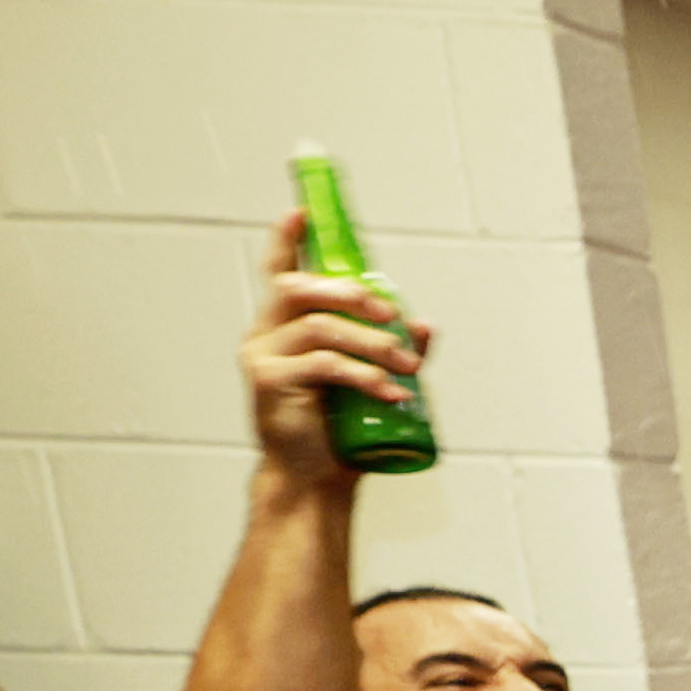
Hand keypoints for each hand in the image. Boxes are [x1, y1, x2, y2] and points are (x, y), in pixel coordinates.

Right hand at [240, 210, 423, 482]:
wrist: (314, 478)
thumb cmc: (337, 427)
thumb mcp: (368, 380)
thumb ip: (391, 349)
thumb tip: (427, 325)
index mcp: (284, 325)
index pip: (280, 273)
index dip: (287, 241)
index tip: (302, 212)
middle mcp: (266, 333)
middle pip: (301, 290)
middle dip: (351, 293)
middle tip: (392, 314)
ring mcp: (263, 356)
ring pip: (321, 327)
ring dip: (373, 343)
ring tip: (408, 366)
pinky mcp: (269, 382)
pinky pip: (323, 365)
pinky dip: (364, 375)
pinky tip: (391, 393)